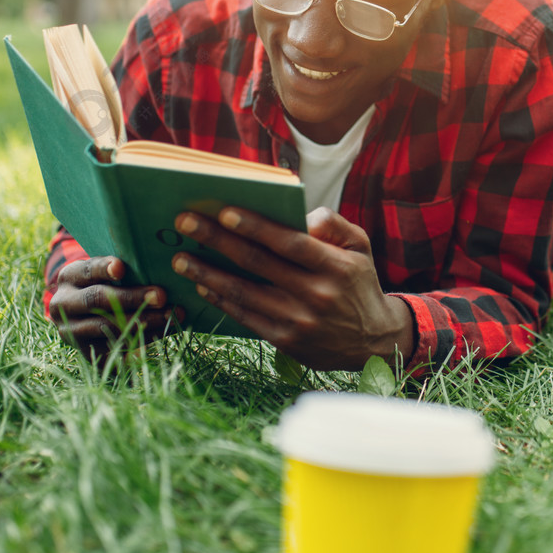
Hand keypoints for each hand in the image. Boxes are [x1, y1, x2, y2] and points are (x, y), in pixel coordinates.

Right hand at [49, 255, 182, 357]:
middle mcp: (63, 304)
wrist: (88, 319)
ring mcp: (71, 331)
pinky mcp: (85, 353)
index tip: (121, 267)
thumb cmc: (108, 285)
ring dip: (142, 321)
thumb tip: (158, 263)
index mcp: (69, 277)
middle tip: (161, 295)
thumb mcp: (105, 273)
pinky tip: (163, 330)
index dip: (102, 268)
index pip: (85, 270)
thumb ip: (121, 270)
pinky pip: (114, 346)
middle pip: (97, 300)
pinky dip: (142, 338)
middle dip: (132, 297)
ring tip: (170, 314)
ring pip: (107, 326)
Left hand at [169, 206, 415, 370]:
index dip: (255, 226)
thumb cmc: (358, 284)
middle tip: (185, 222)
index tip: (223, 211)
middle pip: (257, 263)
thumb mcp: (361, 247)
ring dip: (207, 273)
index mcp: (335, 266)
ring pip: (243, 292)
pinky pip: (246, 316)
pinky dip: (221, 300)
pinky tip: (202, 285)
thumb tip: (300, 215)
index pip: (289, 242)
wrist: (372, 341)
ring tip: (180, 258)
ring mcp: (299, 321)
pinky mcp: (286, 341)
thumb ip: (334, 224)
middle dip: (217, 240)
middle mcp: (315, 294)